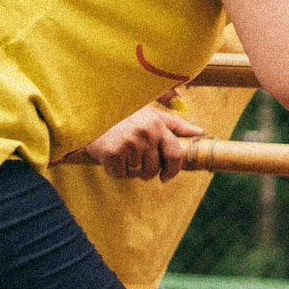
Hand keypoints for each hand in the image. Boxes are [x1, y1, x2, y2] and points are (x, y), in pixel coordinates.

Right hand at [83, 104, 207, 181]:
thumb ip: (175, 124)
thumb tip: (200, 132)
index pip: (176, 155)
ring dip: (129, 169)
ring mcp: (128, 144)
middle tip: (135, 162)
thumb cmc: (123, 113)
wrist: (88, 112)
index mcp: (157, 125)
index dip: (173, 171)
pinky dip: (115, 170)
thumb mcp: (150, 113)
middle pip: (154, 169)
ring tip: (121, 154)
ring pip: (136, 173)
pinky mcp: (111, 153)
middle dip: (147, 172)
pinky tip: (110, 157)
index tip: (166, 177)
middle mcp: (145, 135)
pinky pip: (120, 174)